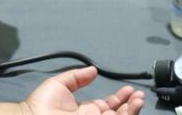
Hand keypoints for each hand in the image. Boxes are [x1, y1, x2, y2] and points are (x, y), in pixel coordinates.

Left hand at [21, 67, 144, 114]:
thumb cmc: (42, 103)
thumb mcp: (60, 84)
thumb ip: (77, 77)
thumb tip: (93, 70)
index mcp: (87, 109)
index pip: (109, 105)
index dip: (120, 98)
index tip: (129, 89)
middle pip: (118, 113)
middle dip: (130, 104)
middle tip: (138, 95)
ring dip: (132, 110)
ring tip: (139, 99)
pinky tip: (132, 107)